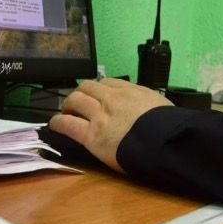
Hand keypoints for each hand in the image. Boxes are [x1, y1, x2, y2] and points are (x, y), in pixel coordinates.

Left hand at [49, 78, 172, 172]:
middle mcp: (112, 98)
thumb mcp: (161, 104)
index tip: (96, 95)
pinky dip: (57, 122)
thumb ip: (147, 101)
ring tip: (65, 113)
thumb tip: (146, 105)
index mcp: (131, 90)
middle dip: (80, 94)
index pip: (107, 82)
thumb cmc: (168, 126)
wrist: (165, 141)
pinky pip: (66, 124)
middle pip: (87, 87)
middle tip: (77, 104)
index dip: (98, 88)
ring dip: (67, 105)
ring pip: (74, 100)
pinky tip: (55, 125)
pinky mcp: (91, 135)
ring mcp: (100, 115)